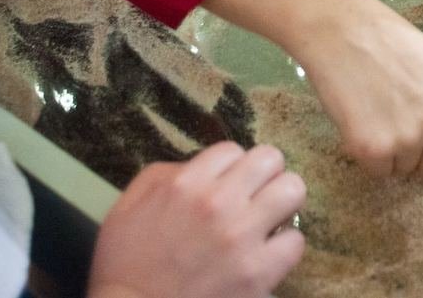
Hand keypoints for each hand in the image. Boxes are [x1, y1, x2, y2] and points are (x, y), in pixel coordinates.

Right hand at [87, 142, 304, 297]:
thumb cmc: (126, 265)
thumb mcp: (128, 207)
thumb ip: (163, 176)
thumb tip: (198, 166)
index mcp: (186, 184)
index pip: (232, 150)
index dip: (230, 169)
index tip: (226, 186)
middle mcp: (218, 203)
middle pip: (271, 159)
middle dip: (264, 175)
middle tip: (255, 196)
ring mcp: (242, 237)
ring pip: (294, 190)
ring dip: (282, 203)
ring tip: (269, 219)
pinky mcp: (259, 272)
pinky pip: (296, 241)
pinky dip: (285, 247)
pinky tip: (268, 254)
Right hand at [203, 0, 422, 236]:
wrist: (344, 31)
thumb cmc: (397, 48)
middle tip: (402, 108)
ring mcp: (409, 138)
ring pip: (408, 172)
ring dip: (395, 151)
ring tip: (382, 107)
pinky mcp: (373, 149)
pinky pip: (379, 172)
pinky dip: (370, 153)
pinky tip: (363, 117)